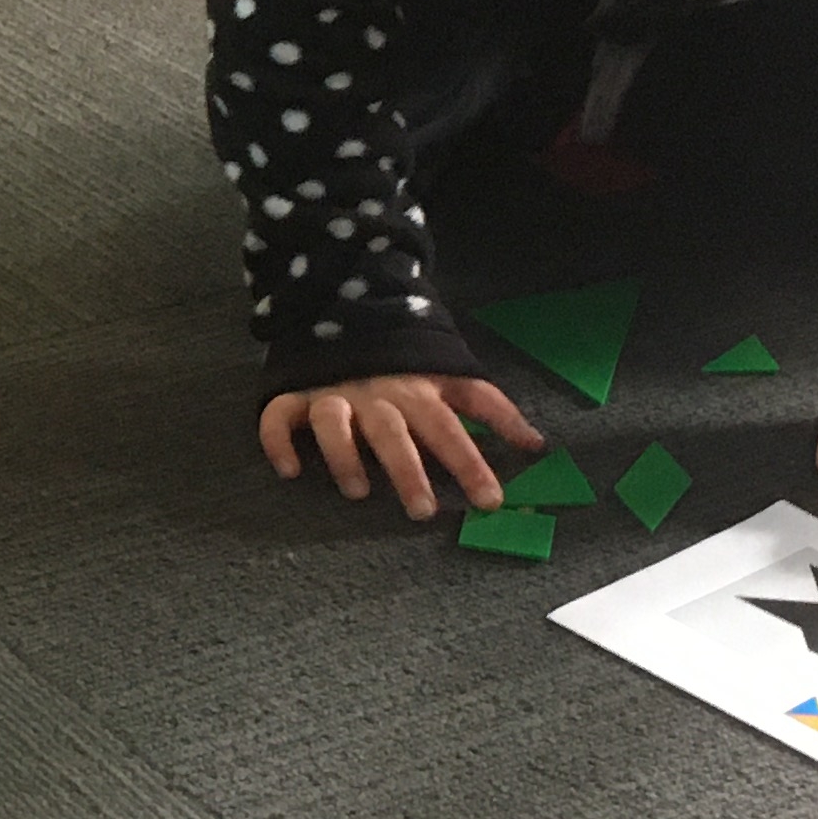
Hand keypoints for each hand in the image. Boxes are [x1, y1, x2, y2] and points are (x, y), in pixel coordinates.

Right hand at [262, 372, 546, 516]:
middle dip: (408, 469)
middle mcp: (376, 393)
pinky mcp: (295, 394)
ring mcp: (333, 392)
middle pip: (393, 431)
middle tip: (422, 510)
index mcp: (417, 390)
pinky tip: (290, 470)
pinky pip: (279, 417)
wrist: (343, 308)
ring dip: (345, 455)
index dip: (471, 462)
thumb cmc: (404, 360)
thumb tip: (538, 444)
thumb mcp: (451, 375)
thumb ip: (492, 409)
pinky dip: (280, 441)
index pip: (449, 428)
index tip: (489, 502)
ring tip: (357, 492)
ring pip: (335, 422)